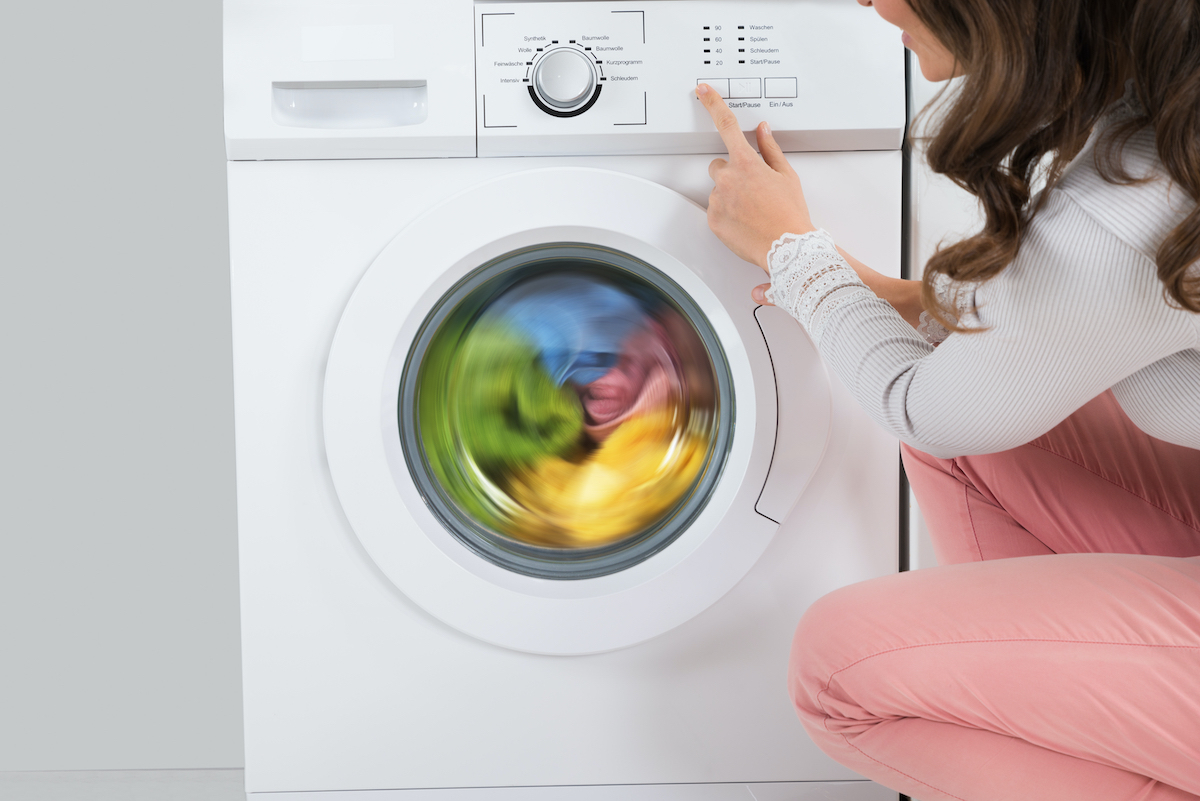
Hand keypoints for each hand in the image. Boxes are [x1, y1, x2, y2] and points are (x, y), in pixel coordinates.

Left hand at [697, 83, 815, 272]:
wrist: (786, 248)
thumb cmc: (790, 214)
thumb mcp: (786, 176)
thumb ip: (770, 149)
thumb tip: (762, 130)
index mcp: (746, 163)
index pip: (726, 124)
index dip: (713, 103)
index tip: (703, 90)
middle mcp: (727, 179)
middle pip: (719, 166)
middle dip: (732, 173)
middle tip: (752, 190)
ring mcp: (717, 200)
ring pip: (717, 190)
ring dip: (729, 195)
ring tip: (752, 210)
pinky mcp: (712, 220)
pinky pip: (715, 210)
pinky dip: (726, 214)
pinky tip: (745, 221)